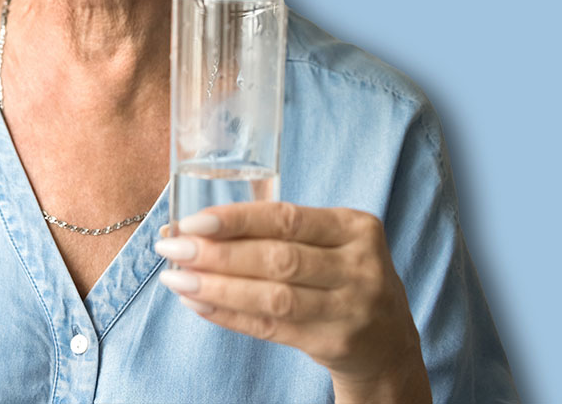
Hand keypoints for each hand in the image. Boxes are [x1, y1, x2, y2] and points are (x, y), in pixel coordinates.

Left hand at [155, 203, 430, 403]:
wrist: (389, 342)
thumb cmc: (342, 277)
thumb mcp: (331, 243)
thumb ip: (274, 231)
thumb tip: (191, 226)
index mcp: (355, 228)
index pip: (286, 218)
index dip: (237, 219)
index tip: (193, 221)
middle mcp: (359, 267)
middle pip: (277, 259)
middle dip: (217, 253)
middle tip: (172, 247)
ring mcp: (351, 309)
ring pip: (272, 297)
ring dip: (217, 287)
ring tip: (176, 278)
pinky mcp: (335, 343)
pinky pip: (271, 328)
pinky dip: (230, 315)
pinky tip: (198, 303)